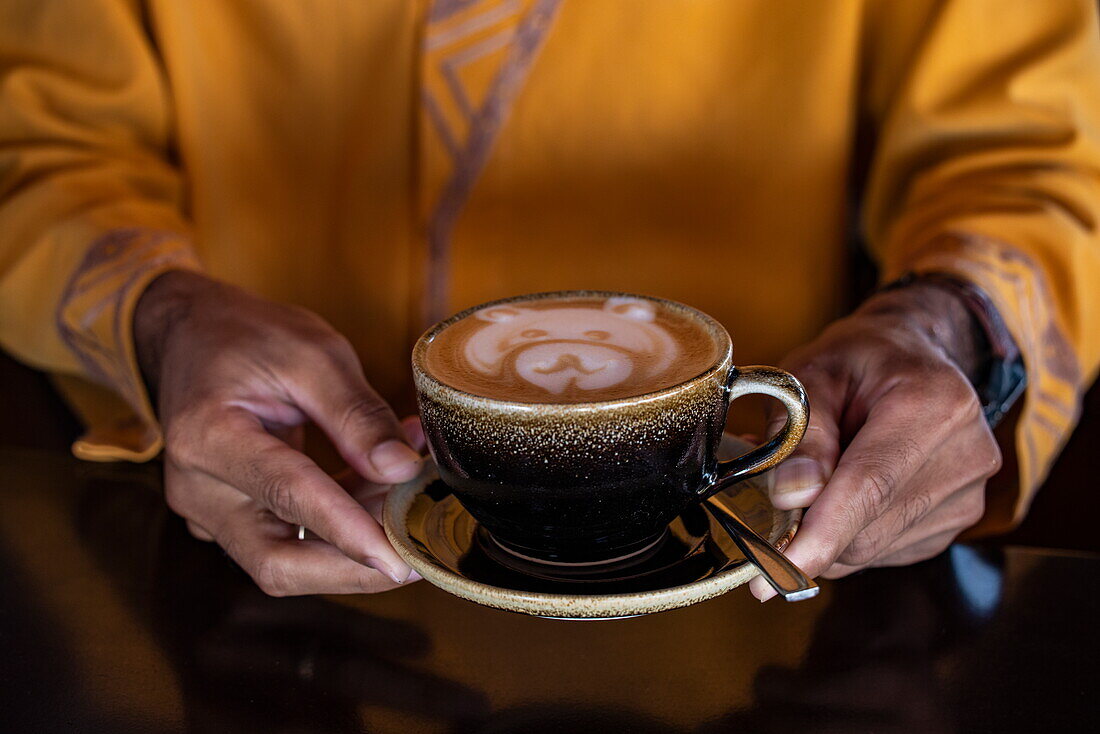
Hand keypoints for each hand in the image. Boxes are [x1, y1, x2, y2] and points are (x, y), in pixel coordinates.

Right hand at [135, 270, 423, 594]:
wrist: (192, 336)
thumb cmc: (249, 336)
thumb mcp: (314, 354)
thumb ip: (358, 415)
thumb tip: (403, 470)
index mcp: (207, 434)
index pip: (287, 494)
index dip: (348, 530)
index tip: (400, 558)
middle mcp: (196, 488)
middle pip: (277, 562)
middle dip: (355, 565)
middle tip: (419, 543)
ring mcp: (206, 511)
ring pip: (286, 560)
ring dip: (353, 543)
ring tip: (405, 494)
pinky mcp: (227, 519)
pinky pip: (287, 542)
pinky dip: (339, 528)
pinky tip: (381, 492)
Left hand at [750, 282, 1001, 600]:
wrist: (911, 354)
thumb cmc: (857, 359)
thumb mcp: (812, 373)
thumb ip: (800, 434)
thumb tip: (791, 497)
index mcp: (933, 404)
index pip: (870, 488)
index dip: (819, 535)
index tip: (771, 573)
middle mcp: (966, 453)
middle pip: (869, 527)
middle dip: (808, 529)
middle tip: (766, 500)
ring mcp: (969, 492)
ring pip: (874, 548)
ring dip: (827, 530)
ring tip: (810, 479)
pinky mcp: (958, 519)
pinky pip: (886, 550)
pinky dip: (849, 533)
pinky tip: (841, 493)